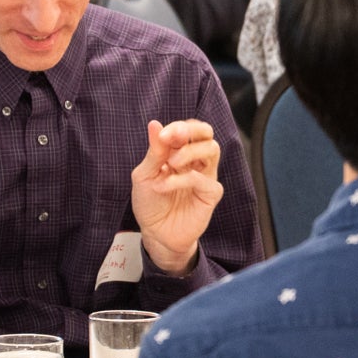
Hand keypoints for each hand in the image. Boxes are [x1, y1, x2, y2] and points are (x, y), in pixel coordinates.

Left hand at [132, 119, 223, 275]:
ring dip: (189, 151)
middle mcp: (196, 161)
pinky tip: (164, 186)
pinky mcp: (210, 194)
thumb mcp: (145, 174)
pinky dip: (182, 180)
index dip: (178, 127)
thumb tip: (155, 124)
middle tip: (173, 137)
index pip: (188, 129)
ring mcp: (205, 176)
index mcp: (180, 152)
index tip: (163, 135)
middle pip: (207, 133)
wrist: (156, 233)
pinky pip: (203, 179)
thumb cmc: (150, 203)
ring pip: (212, 149)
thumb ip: (154, 151)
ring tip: (170, 164)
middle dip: (191, 131)